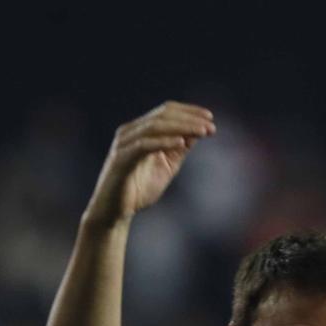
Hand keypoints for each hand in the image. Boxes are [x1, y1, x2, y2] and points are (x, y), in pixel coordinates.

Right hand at [81, 102, 214, 228]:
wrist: (114, 213)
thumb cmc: (139, 191)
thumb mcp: (167, 166)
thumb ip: (178, 149)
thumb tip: (198, 132)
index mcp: (139, 131)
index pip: (165, 111)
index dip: (188, 111)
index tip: (210, 117)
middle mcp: (130, 132)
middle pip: (162, 115)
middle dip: (189, 118)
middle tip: (210, 126)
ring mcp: (123, 144)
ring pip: (154, 126)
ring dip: (181, 127)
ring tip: (202, 132)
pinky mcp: (120, 159)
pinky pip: (144, 145)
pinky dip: (164, 142)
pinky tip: (181, 143)